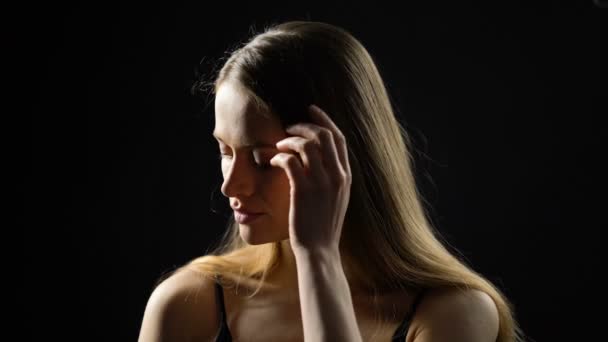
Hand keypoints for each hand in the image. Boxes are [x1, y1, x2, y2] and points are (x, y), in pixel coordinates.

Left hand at [269, 104, 351, 254]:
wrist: (319, 251)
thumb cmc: (322, 226)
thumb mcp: (335, 199)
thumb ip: (332, 178)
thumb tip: (318, 159)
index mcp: (346, 176)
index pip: (339, 138)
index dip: (324, 120)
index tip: (311, 110)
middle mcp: (337, 176)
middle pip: (323, 135)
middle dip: (304, 125)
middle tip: (289, 127)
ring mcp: (321, 183)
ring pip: (306, 145)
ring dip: (289, 139)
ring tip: (279, 145)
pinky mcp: (303, 191)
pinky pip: (290, 161)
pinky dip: (279, 155)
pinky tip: (273, 161)